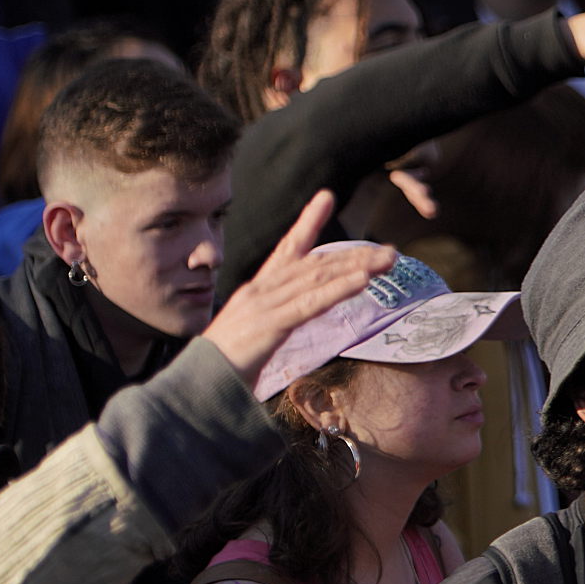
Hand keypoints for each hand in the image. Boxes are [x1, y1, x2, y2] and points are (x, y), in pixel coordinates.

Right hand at [200, 193, 394, 387]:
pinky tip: (362, 281)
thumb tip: (295, 317)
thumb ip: (274, 321)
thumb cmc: (224, 367)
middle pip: (315, 264)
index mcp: (257, 291)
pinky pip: (310, 304)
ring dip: (358, 268)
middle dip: (354, 255)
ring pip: (318, 278)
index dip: (308, 223)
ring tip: (388, 261)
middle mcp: (261, 291)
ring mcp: (263, 305)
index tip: (326, 197)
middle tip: (390, 251)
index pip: (287, 249)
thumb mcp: (253, 336)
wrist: (194, 386)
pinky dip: (338, 290)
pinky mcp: (268, 325)